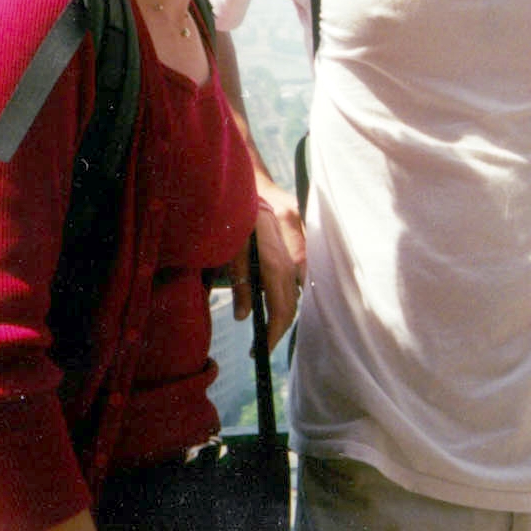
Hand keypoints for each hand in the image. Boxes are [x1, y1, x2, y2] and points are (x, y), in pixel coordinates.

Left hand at [230, 183, 305, 348]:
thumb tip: (246, 316)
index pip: (281, 309)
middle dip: (280, 326)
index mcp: (274, 262)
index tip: (262, 350)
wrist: (248, 180)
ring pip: (299, 287)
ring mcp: (298, 246)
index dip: (274, 334)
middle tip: (264, 344)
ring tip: (269, 325)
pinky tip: (278, 296)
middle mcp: (291, 255)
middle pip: (294, 302)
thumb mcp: (230, 254)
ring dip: (286, 308)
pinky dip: (291, 289)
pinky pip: (300, 269)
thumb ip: (241, 285)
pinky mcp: (298, 236)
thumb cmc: (235, 216)